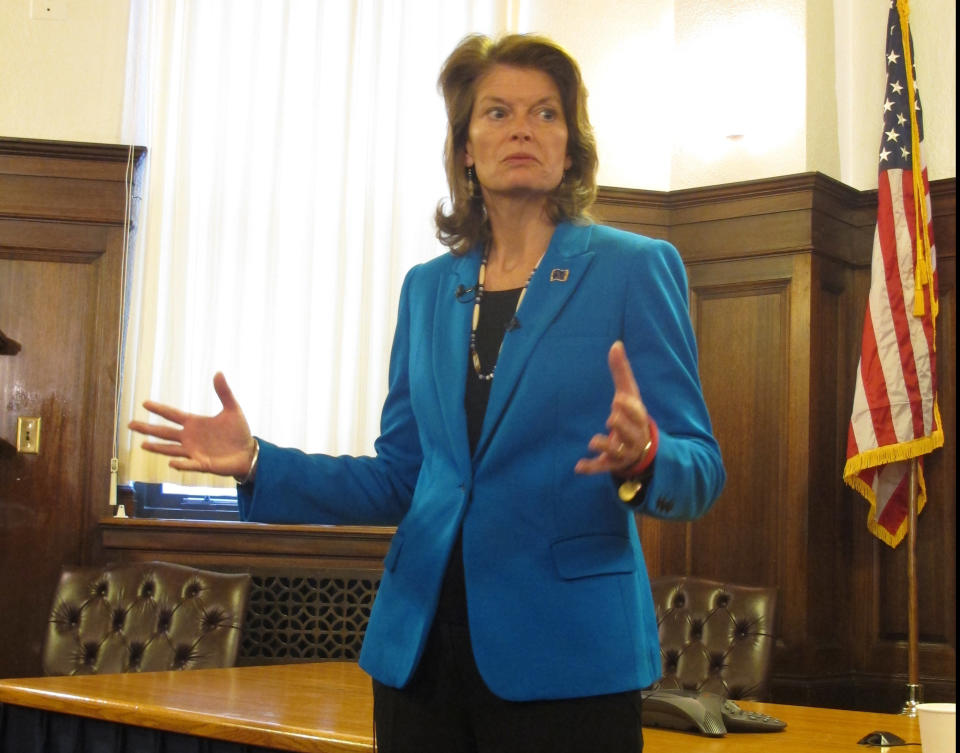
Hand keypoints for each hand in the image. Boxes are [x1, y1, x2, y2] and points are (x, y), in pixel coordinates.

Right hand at [128, 372, 255, 478]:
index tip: (144, 403)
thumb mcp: (233, 409)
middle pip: (164, 432)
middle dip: (147, 428)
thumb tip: (219, 372)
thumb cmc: (238, 431)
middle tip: (130, 424)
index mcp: (194, 423)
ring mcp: (194, 452)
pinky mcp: (203, 464)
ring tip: (142, 444)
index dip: (159, 409)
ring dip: (157, 447)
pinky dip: (181, 464)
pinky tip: (171, 462)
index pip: (172, 414)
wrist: (248, 452)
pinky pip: (189, 464)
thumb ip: (224, 392)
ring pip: (170, 449)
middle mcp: (190, 437)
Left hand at [575, 341, 651, 475]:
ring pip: (616, 452)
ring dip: (606, 446)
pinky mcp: (611, 464)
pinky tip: (578, 467)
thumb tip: (616, 344)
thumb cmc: (632, 415)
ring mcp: (623, 453)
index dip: (630, 409)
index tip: (619, 400)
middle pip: (630, 433)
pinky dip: (591, 468)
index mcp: (638, 419)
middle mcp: (634, 437)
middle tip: (611, 418)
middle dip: (621, 426)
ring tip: (593, 441)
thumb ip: (621, 371)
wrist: (641, 449)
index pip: (638, 414)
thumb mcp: (628, 393)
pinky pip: (602, 468)